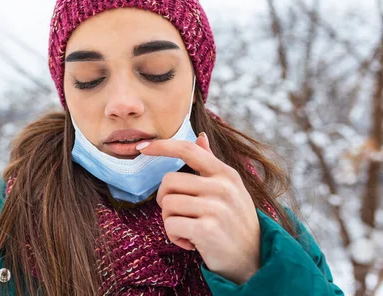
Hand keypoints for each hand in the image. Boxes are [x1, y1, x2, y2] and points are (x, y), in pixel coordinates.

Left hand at [136, 133, 260, 284]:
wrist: (255, 261)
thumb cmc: (235, 222)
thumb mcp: (230, 188)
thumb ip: (211, 163)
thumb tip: (200, 137)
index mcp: (226, 173)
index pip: (188, 150)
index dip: (162, 146)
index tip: (142, 148)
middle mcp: (222, 187)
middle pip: (168, 181)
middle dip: (166, 200)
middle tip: (183, 215)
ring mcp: (216, 207)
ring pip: (167, 204)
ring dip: (171, 221)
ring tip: (190, 229)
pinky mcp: (207, 229)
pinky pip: (170, 225)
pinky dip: (174, 236)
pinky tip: (191, 242)